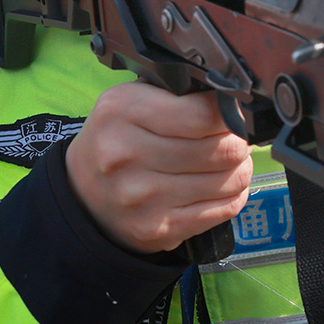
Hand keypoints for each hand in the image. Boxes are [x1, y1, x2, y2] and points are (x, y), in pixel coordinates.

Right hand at [66, 82, 251, 253]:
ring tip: (227, 162)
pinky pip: (225, 209)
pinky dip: (234, 195)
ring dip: (240, 168)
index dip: (230, 114)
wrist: (84, 193)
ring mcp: (144, 197)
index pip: (205, 114)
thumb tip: (234, 100)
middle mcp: (128, 154)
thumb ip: (179, 94)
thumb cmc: (119, 138)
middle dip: (239, 142)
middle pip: (224, 149)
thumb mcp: (132, 99)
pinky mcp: (159, 228)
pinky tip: (220, 186)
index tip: (231, 114)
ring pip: (231, 180)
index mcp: (122, 111)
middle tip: (234, 139)